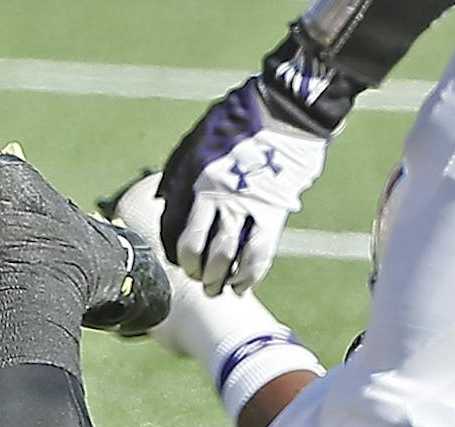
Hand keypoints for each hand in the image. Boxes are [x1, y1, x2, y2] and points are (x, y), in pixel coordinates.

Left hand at [156, 78, 326, 294]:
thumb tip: (167, 200)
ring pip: (227, 256)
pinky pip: (259, 252)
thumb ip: (182, 172)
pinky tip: (243, 284)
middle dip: (196, 272)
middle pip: (200, 249)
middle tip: (197, 281)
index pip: (180, 231)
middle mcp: (220, 198)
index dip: (177, 254)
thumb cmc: (241, 120)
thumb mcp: (199, 140)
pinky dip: (249, 273)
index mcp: (200, 182)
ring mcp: (248, 206)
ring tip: (217, 290)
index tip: (178, 262)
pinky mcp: (275, 211)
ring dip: (219, 279)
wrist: (287, 109)